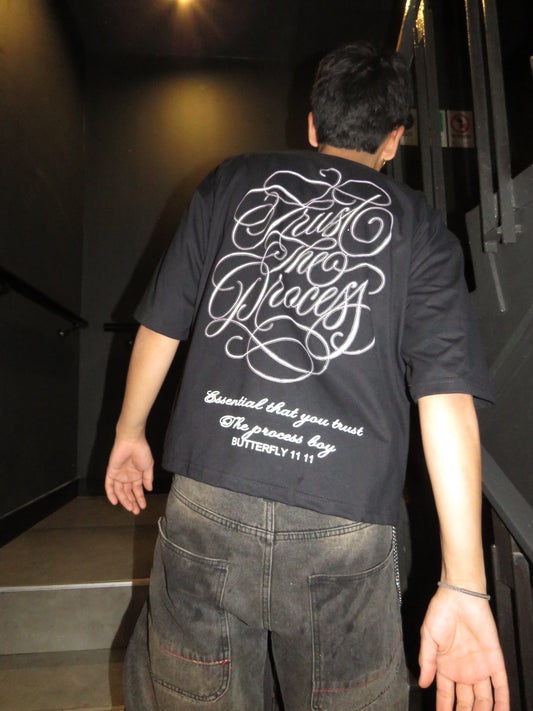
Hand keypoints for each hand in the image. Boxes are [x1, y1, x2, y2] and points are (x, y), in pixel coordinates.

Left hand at [105, 437, 153, 513]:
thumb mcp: (148, 466)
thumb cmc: (142, 451)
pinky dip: (111, 494)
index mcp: (136, 474)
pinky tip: (115, 502)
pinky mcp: (111, 472)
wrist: (132, 441)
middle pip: (128, 493)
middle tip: (136, 511)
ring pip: (120, 491)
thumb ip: (148, 478)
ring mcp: (119, 475)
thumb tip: (149, 489)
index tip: (143, 506)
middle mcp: (127, 476)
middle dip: (132, 502)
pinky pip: (109, 485)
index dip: (140, 498)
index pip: (137, 490)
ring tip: (130, 508)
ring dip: (124, 500)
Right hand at [419, 587, 508, 709]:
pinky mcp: (494, 661)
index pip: (446, 696)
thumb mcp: (428, 638)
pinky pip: (500, 685)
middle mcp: (464, 670)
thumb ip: (427, 662)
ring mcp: (480, 667)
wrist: (459, 596)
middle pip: (466, 702)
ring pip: (484, 699)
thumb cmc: (440, 612)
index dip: (444, 709)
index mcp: (446, 667)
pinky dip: (502, 702)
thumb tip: (423, 683)